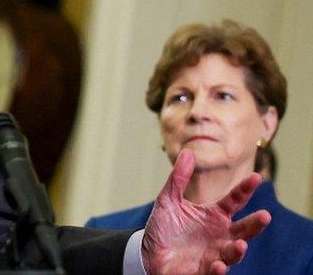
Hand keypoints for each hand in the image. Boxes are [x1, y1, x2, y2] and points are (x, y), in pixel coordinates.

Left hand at [141, 149, 270, 274]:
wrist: (149, 253)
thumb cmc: (163, 228)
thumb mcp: (168, 200)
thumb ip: (178, 179)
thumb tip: (188, 152)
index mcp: (214, 216)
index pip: (234, 200)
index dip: (245, 189)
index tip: (256, 177)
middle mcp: (220, 235)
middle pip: (243, 230)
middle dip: (255, 224)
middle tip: (265, 216)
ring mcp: (214, 254)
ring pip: (233, 253)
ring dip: (237, 251)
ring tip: (240, 244)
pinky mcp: (204, 270)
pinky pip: (214, 272)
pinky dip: (218, 270)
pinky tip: (218, 265)